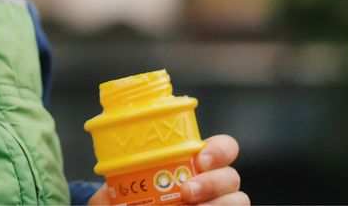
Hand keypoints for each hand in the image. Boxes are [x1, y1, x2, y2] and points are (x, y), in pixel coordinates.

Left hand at [86, 135, 247, 205]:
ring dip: (220, 204)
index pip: (222, 148)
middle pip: (232, 176)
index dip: (219, 150)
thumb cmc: (128, 202)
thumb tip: (108, 194)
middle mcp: (212, 184)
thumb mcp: (118, 191)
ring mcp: (217, 203)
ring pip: (239, 201)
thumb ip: (117, 187)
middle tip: (186, 190)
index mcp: (193, 162)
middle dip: (214, 182)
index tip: (198, 159)